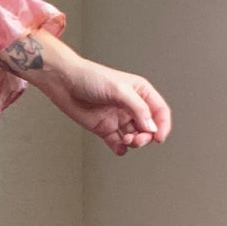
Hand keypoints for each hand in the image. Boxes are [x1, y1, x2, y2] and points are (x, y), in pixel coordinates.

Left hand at [40, 54, 171, 155]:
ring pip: (135, 137)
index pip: (159, 111)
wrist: (63, 82)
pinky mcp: (104, 128)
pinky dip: (120, 148)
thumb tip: (151, 127)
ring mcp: (117, 118)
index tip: (159, 137)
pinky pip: (116, 143)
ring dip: (134, 142)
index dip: (163, 125)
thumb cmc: (89, 77)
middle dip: (146, 136)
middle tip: (136, 139)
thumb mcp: (119, 89)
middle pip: (149, 127)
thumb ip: (138, 108)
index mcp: (140, 92)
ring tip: (126, 140)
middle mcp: (130, 106)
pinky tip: (118, 147)